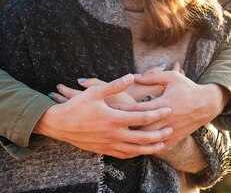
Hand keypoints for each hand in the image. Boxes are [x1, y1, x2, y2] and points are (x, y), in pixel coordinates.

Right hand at [34, 74, 172, 158]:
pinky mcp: (104, 150)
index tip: (168, 109)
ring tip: (162, 144)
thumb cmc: (76, 106)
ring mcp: (109, 144)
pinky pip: (124, 155)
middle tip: (171, 129)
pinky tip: (141, 151)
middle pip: (143, 137)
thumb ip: (114, 85)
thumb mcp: (94, 92)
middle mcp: (113, 134)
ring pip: (136, 150)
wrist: (59, 124)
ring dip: (151, 148)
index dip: (157, 114)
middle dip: (159, 134)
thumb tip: (130, 76)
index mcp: (113, 118)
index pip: (142, 118)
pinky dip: (136, 153)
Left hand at [111, 62, 229, 146]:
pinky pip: (159, 147)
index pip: (137, 107)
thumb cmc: (188, 88)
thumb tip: (133, 76)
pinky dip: (146, 148)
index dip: (122, 108)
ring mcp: (171, 130)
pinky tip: (134, 148)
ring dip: (133, 139)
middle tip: (106, 125)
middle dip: (123, 125)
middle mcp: (166, 119)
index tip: (108, 107)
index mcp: (163, 104)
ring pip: (148, 139)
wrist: (208, 104)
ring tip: (116, 138)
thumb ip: (152, 77)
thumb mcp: (172, 77)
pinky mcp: (175, 138)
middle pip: (140, 126)